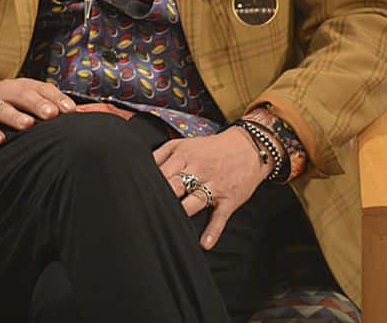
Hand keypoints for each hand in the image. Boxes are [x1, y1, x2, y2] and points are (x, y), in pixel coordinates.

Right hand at [0, 77, 75, 145]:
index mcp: (20, 86)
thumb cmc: (2, 101)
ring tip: (28, 124)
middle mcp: (5, 92)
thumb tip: (84, 113)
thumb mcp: (22, 97)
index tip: (71, 110)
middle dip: (38, 104)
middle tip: (53, 114)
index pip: (41, 88)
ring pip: (2, 109)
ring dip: (16, 116)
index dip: (55, 98)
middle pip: (23, 95)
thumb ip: (48, 103)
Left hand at [152, 127, 269, 249]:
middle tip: (147, 212)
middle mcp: (199, 169)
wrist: (249, 147)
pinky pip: (220, 216)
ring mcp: (215, 185)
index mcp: (184, 155)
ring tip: (170, 224)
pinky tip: (204, 243)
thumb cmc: (211, 148)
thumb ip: (162, 154)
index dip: (149, 184)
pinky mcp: (229, 199)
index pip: (162, 171)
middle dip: (163, 197)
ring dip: (183, 211)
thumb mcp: (185, 143)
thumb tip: (141, 168)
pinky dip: (213, 231)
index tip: (137, 195)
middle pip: (176, 184)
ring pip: (195, 200)